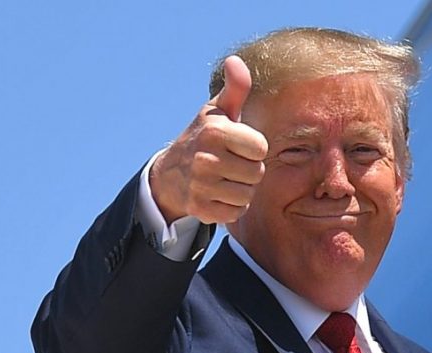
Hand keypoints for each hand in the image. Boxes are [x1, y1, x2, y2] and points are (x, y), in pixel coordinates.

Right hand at [149, 56, 267, 223]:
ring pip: (248, 195)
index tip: (238, 146)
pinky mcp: (200, 209)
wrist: (170, 174)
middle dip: (249, 171)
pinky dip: (232, 207)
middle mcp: (206, 158)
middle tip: (231, 164)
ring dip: (242, 190)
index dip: (254, 149)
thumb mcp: (217, 111)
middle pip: (257, 174)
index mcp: (216, 132)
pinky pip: (236, 213)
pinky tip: (218, 195)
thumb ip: (235, 88)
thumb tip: (236, 61)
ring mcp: (201, 186)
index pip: (261, 148)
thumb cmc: (204, 137)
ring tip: (225, 179)